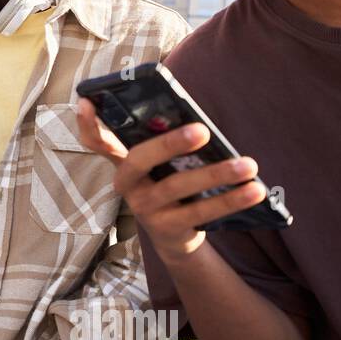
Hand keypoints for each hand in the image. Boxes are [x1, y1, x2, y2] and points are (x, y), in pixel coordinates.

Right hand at [75, 97, 267, 258]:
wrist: (178, 237)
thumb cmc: (172, 185)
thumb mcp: (165, 165)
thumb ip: (170, 145)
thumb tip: (201, 125)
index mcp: (124, 162)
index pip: (97, 142)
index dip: (88, 124)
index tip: (85, 102)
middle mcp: (127, 185)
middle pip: (139, 160)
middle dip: (169, 143)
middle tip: (203, 130)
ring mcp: (145, 208)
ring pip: (178, 187)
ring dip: (216, 174)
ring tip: (249, 165)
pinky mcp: (168, 229)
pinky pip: (201, 213)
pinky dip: (231, 200)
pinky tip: (255, 190)